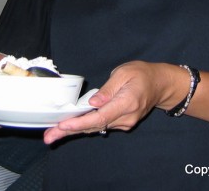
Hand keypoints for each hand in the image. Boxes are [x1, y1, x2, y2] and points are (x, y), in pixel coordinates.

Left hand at [43, 61, 178, 143]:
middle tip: (49, 137)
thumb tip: (94, 102)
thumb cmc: (141, 74)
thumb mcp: (124, 72)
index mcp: (126, 102)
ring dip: (75, 130)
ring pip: (96, 127)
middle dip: (70, 131)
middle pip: (94, 126)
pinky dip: (85, 125)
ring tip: (54, 133)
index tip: (63, 125)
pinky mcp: (122, 123)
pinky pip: (101, 125)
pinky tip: (70, 127)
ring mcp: (125, 122)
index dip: (80, 122)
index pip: (100, 117)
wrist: (159, 84)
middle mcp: (126, 117)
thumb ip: (108, 88)